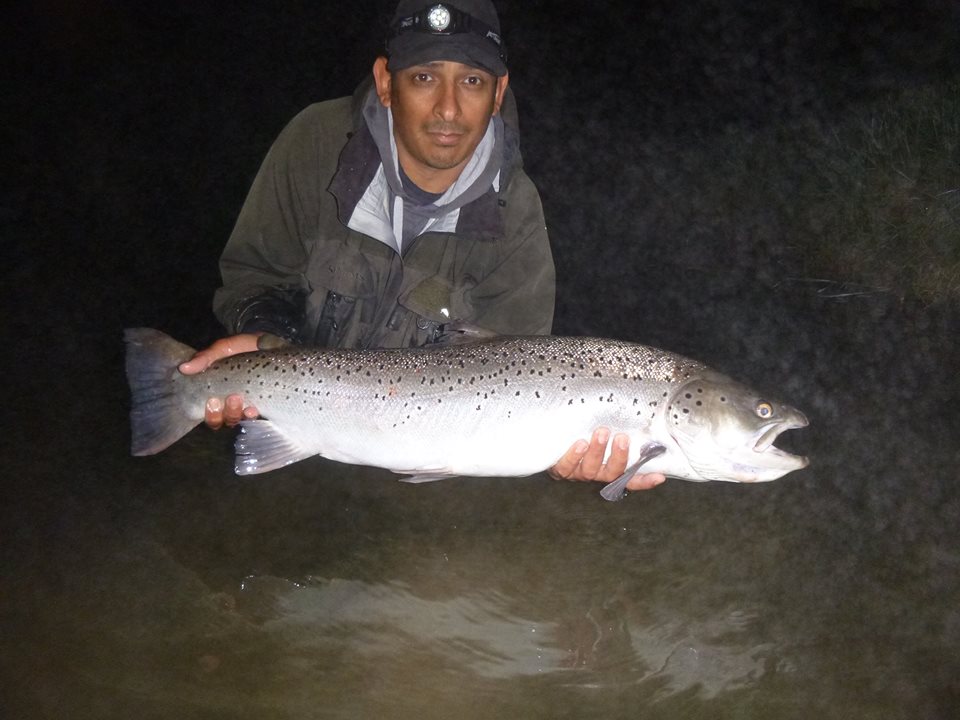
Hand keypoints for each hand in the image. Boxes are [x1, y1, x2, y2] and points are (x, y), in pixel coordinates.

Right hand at [178, 333, 261, 428]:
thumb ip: (205, 358)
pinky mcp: (261, 404)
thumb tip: (183, 368)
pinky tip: (252, 409)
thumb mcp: (224, 348)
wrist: (269, 344)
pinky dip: (250, 415)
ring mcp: (244, 404)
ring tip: (238, 398)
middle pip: (217, 421)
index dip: (207, 412)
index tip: (211, 400)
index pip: (205, 411)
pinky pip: (252, 417)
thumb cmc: (244, 347)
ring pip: (233, 420)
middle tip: (227, 398)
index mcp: (215, 390)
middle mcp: (227, 402)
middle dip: (218, 415)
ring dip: (233, 413)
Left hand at [548, 427, 665, 490]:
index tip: (659, 476)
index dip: (645, 480)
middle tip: (621, 438)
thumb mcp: (602, 432)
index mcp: (609, 468)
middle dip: (618, 456)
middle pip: (612, 473)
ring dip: (598, 451)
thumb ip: (618, 429)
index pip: (631, 478)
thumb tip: (639, 417)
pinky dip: (574, 456)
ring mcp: (578, 472)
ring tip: (601, 433)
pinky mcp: (560, 469)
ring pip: (591, 469)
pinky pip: (567, 466)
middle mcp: (596, 473)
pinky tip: (580, 444)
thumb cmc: (582, 433)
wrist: (549, 440)